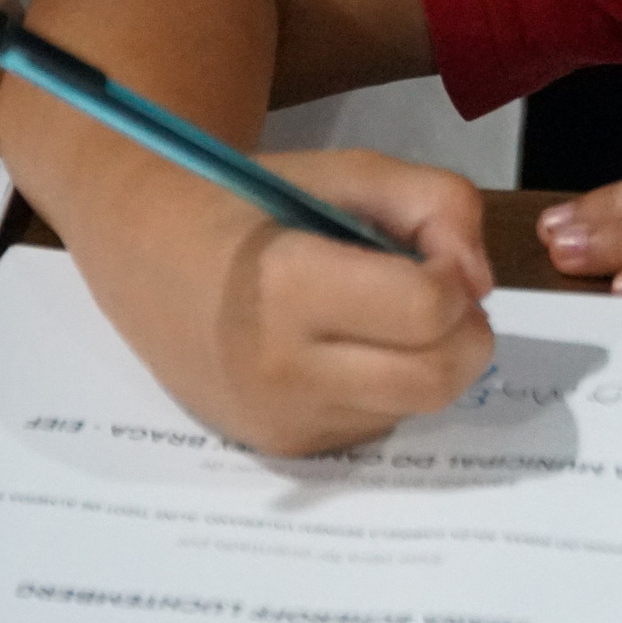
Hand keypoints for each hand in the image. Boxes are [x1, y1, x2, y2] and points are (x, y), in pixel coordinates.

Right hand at [100, 149, 495, 457]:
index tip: (429, 251)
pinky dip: (390, 386)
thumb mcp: (345, 172)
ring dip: (430, 361)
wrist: (141, 257)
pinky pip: (379, 423)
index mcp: (284, 286)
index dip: (453, 274)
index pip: (428, 308)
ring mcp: (281, 421)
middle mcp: (280, 370)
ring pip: (417, 406)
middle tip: (438, 294)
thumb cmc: (247, 204)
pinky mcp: (284, 450)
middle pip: (438, 378)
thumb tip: (480, 283)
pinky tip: (347, 348)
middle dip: (465, 333)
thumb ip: (435, 204)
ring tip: (383, 315)